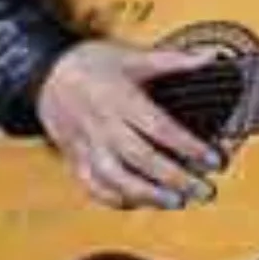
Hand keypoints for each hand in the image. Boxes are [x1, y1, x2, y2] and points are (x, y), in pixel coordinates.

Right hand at [36, 40, 221, 208]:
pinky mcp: (74, 158)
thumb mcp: (134, 57)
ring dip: (147, 194)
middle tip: (205, 191)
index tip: (215, 161)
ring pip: (115, 177)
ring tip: (177, 203)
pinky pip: (92, 185)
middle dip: (175, 178)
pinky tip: (140, 203)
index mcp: (120, 98)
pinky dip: (115, 199)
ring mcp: (86, 145)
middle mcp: (102, 125)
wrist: (43, 73)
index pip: (159, 128)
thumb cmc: (93, 64)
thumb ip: (175, 60)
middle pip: (140, 158)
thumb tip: (213, 55)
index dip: (189, 147)